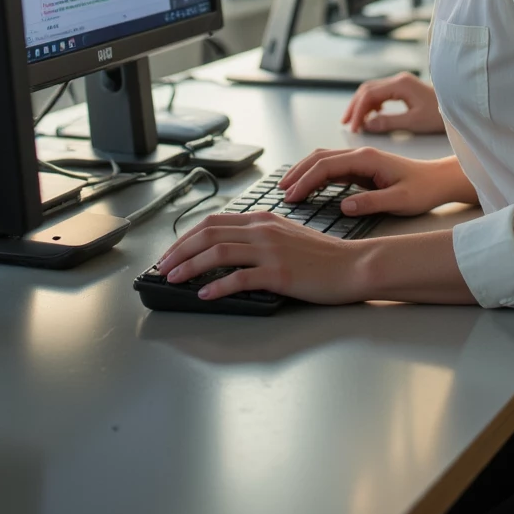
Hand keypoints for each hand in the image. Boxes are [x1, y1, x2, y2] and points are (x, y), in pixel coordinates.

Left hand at [155, 213, 364, 304]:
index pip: (213, 222)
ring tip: (173, 280)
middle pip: (209, 233)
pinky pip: (240, 278)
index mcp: (262, 219)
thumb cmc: (320, 257)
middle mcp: (263, 230)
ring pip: (218, 252)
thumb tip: (226, 249)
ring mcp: (271, 250)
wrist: (351, 266)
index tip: (171, 253)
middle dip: (179, 251)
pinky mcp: (279, 272)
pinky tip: (205, 295)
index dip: (186, 237)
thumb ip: (257, 237)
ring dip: (190, 266)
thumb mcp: (285, 236)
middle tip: (162, 267)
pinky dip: (218, 286)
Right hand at [280, 146, 464, 215]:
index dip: (306, 181)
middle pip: (319, 158)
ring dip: (304, 172)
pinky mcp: (362, 168)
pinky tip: (309, 187)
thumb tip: (344, 206)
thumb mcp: (401, 201)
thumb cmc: (424, 189)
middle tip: (281, 191)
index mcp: (367, 159)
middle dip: (298, 173)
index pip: (326, 166)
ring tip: (288, 188)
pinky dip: (316, 176)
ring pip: (324, 160)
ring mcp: (361, 160)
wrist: (440, 180)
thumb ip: (372, 202)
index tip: (291, 196)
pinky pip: (333, 169)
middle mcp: (361, 155)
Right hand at [342, 73, 444, 134]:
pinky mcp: (404, 88)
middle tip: (346, 123)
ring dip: (362, 105)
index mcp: (401, 84)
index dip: (357, 111)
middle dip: (355, 106)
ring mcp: (401, 83)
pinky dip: (372, 104)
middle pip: (367, 89)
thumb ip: (389, 122)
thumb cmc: (442, 114)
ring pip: (372, 90)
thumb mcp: (415, 122)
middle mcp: (399, 80)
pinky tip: (372, 116)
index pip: (369, 94)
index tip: (353, 127)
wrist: (462, 106)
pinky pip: (381, 93)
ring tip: (355, 122)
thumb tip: (367, 125)